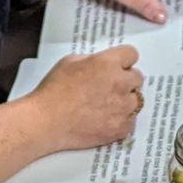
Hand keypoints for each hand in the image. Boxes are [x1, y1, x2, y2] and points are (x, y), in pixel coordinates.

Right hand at [22, 45, 143, 150]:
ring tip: (106, 105)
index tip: (119, 65)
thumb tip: (102, 64)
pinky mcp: (120, 128)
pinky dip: (121, 120)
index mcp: (108, 63)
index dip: (123, 60)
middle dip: (125, 80)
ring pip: (136, 100)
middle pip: (137, 77)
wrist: (45, 122)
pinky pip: (131, 120)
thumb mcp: (69, 62)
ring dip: (125, 100)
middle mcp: (120, 83)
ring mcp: (122, 107)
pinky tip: (106, 119)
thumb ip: (92, 60)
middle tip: (109, 87)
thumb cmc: (53, 92)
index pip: (132, 54)